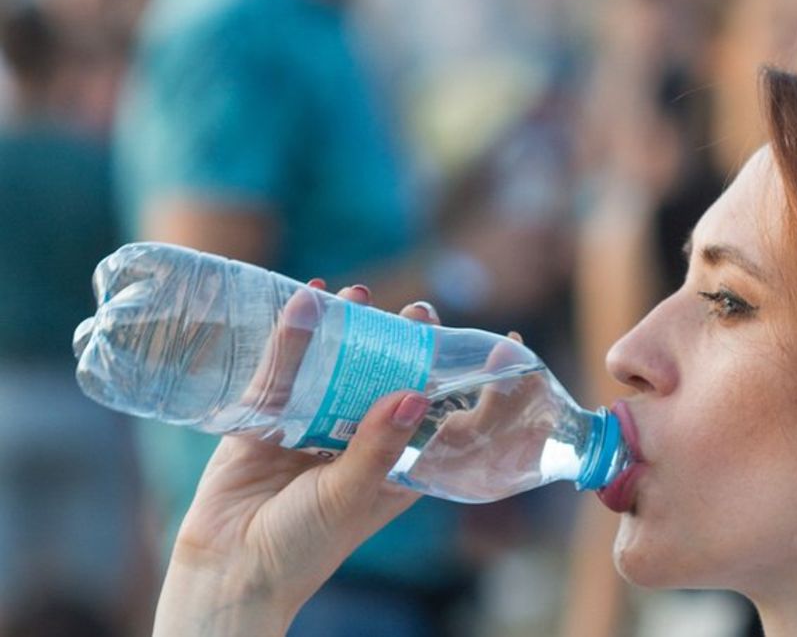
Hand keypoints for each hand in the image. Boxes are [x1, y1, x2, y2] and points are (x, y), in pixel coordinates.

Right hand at [153, 283, 441, 635]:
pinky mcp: (267, 417)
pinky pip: (284, 368)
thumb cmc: (303, 546)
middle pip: (388, 376)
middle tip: (417, 311)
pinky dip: (294, 335)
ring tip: (360, 294)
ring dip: (348, 327)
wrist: (230, 570)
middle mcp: (359, 437)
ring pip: (337, 364)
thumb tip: (412, 394)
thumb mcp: (350, 495)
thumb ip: (377, 446)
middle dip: (403, 341)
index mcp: (394, 461)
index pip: (441, 413)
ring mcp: (313, 423)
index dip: (467, 380)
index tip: (498, 345)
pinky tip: (306, 300)